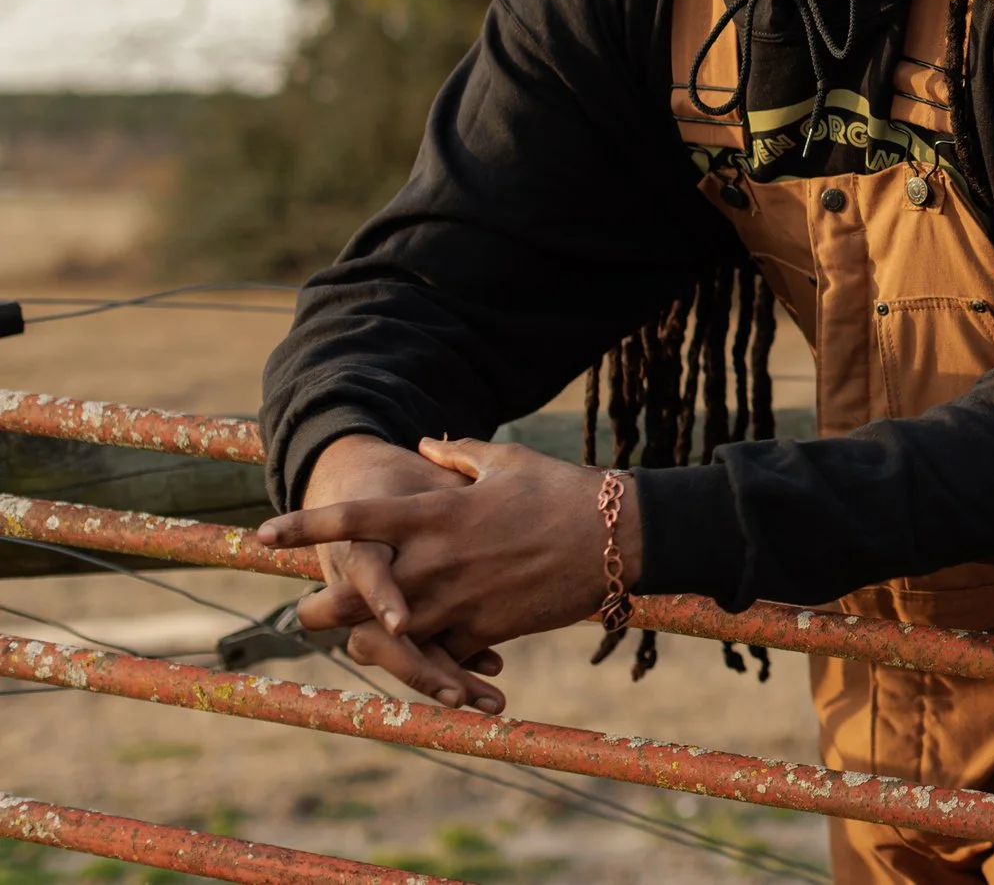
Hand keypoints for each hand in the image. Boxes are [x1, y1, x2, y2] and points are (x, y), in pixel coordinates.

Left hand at [260, 439, 639, 713]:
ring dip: (364, 643)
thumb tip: (428, 443)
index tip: (263, 535)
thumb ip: (459, 454)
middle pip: (354, 593)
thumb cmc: (563, 490)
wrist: (616, 535)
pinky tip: (420, 664)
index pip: (355, 520)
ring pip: (387, 636)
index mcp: (437, 513)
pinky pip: (440, 656)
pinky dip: (427, 662)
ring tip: (350, 644)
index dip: (305, 527)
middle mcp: (437, 558)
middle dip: (321, 608)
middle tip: (306, 611)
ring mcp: (459, 599)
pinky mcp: (487, 630)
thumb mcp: (508, 460)